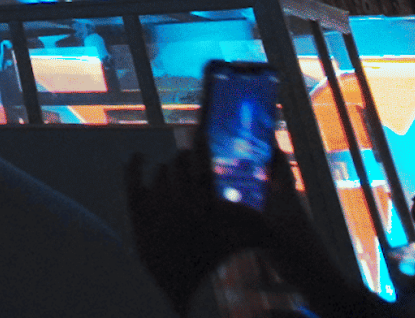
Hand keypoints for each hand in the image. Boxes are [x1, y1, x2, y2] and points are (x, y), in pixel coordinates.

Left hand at [126, 145, 273, 312]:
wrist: (169, 282)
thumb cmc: (206, 260)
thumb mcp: (236, 243)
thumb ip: (260, 229)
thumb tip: (282, 221)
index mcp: (205, 207)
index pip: (204, 167)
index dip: (202, 146)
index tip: (201, 133)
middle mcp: (178, 204)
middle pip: (180, 165)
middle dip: (186, 158)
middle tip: (188, 155)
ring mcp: (154, 205)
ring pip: (161, 172)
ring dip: (169, 169)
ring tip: (175, 171)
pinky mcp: (135, 210)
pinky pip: (132, 177)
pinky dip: (134, 164)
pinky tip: (138, 157)